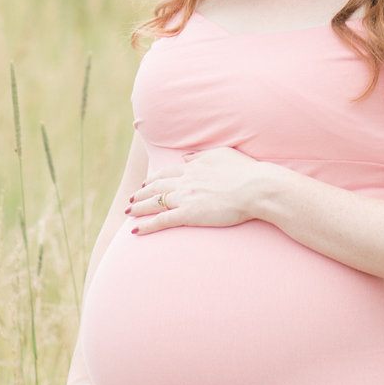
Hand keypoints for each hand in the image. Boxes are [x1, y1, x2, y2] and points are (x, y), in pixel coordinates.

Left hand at [126, 146, 264, 232]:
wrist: (255, 187)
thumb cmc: (245, 171)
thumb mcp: (222, 154)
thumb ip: (201, 156)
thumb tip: (186, 158)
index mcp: (194, 167)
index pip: (167, 173)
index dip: (154, 178)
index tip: (146, 183)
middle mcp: (185, 180)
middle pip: (156, 187)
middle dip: (141, 193)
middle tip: (131, 199)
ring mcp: (185, 197)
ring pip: (154, 202)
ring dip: (139, 207)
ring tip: (128, 212)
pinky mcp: (188, 214)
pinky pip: (161, 220)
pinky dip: (146, 225)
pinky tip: (135, 230)